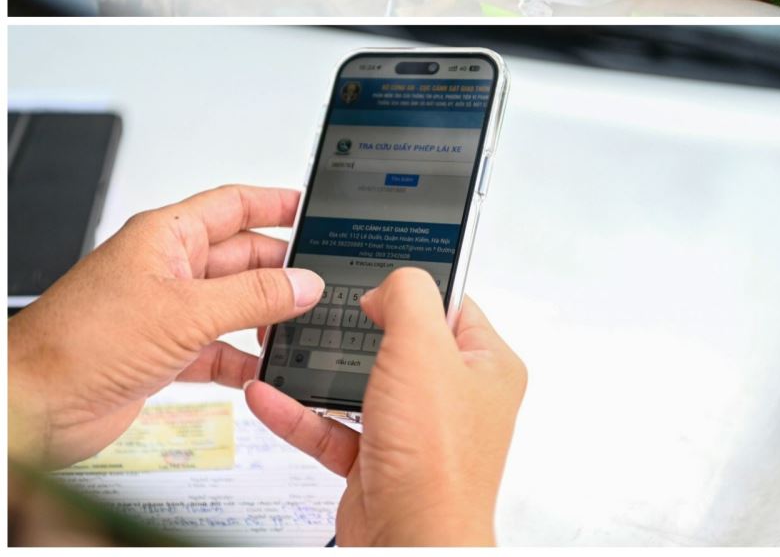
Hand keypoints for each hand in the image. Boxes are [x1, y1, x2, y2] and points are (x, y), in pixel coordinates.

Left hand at [7, 185, 321, 469]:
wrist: (32, 407)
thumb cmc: (78, 344)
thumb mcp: (185, 312)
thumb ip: (253, 295)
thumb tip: (304, 283)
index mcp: (166, 236)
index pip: (234, 205)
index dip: (276, 204)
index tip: (315, 209)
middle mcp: (167, 269)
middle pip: (242, 257)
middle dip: (281, 270)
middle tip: (321, 282)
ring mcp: (165, 312)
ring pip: (233, 305)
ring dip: (264, 319)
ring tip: (300, 328)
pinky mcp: (163, 354)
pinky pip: (217, 349)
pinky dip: (241, 360)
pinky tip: (262, 370)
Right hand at [245, 269, 525, 546]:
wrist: (412, 540)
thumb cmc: (436, 457)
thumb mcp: (423, 347)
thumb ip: (408, 296)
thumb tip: (390, 287)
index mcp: (487, 364)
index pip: (452, 305)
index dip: (413, 289)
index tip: (375, 274)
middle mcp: (457, 397)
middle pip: (403, 344)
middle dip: (358, 328)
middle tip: (322, 307)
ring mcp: (417, 432)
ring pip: (363, 387)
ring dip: (321, 370)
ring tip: (285, 345)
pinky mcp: (378, 464)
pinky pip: (334, 429)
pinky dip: (300, 414)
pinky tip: (269, 395)